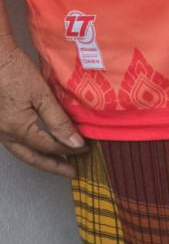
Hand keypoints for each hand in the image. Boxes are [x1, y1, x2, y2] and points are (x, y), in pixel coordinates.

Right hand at [0, 43, 83, 175]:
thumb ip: (59, 122)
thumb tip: (76, 144)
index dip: (69, 150)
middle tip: (71, 172)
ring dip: (40, 158)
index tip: (85, 149)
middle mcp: (3, 133)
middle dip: (53, 166)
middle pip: (32, 157)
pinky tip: (38, 146)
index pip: (50, 147)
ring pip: (20, 151)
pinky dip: (28, 147)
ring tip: (59, 162)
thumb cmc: (14, 70)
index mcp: (17, 128)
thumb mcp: (42, 96)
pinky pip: (13, 141)